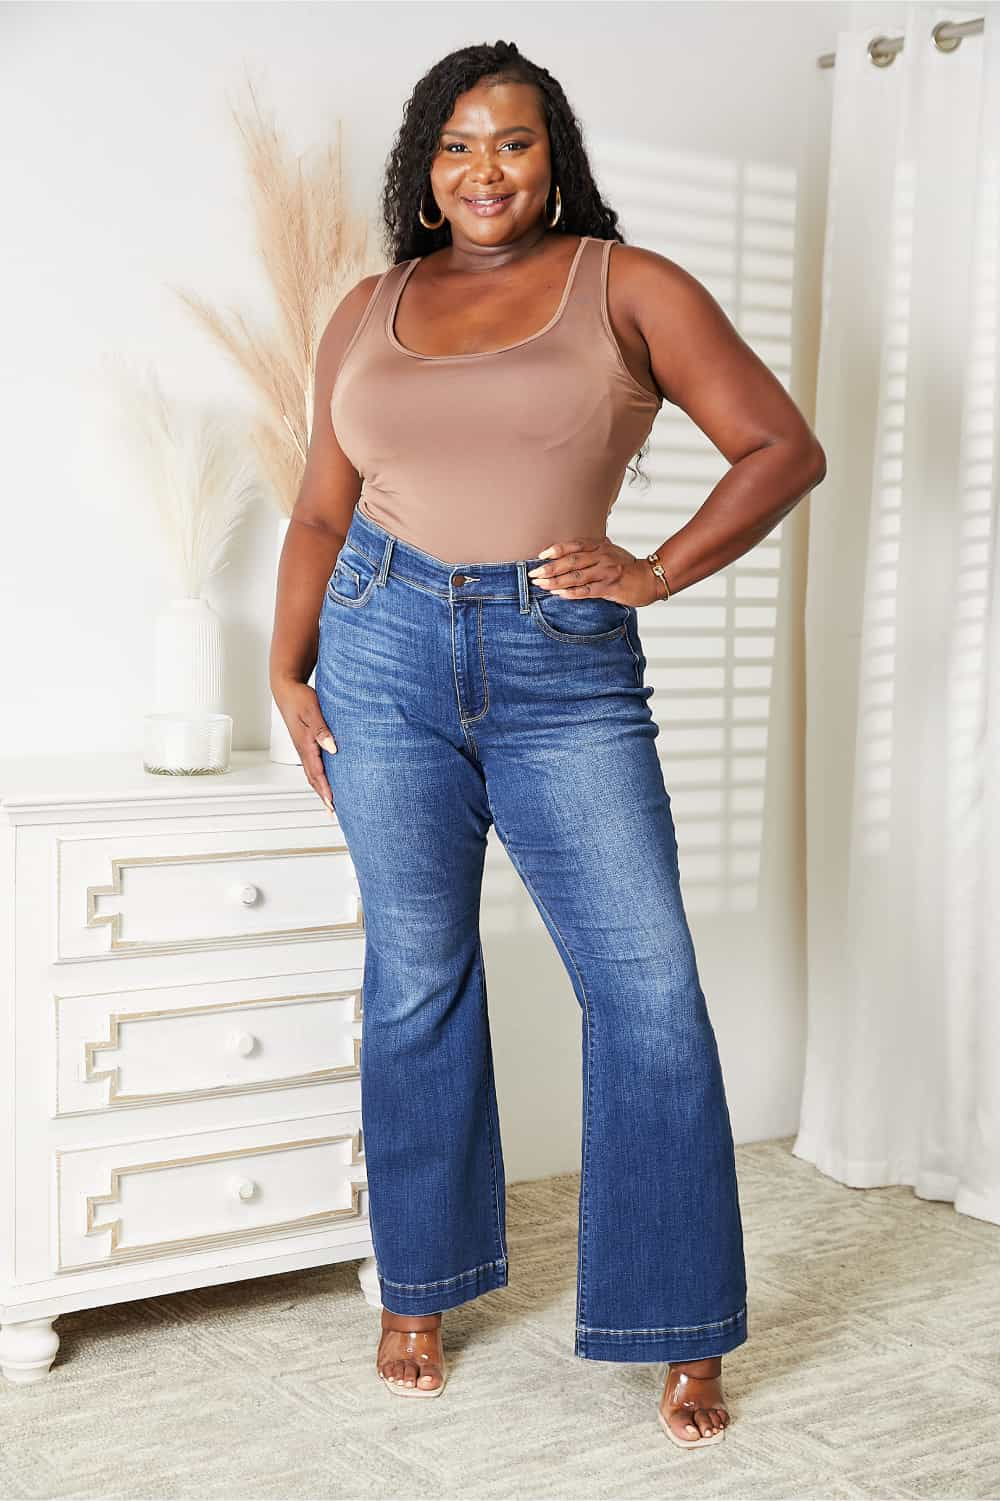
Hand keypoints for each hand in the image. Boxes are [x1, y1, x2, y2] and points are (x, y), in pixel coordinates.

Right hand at [271, 678, 337, 814]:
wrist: (286, 689)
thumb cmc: (299, 697)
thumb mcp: (312, 710)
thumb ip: (321, 729)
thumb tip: (332, 748)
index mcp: (305, 744)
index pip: (317, 772)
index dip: (325, 789)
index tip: (333, 804)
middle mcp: (303, 750)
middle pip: (313, 779)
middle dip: (323, 796)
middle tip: (332, 812)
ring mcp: (303, 748)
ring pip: (312, 774)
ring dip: (321, 790)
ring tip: (330, 804)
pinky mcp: (305, 744)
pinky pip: (312, 766)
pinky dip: (319, 778)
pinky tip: (325, 781)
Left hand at [527, 537, 664, 607]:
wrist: (649, 579)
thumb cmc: (626, 566)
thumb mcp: (610, 551)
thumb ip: (593, 548)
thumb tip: (572, 548)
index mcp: (600, 546)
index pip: (574, 545)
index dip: (557, 549)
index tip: (541, 555)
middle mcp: (602, 557)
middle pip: (571, 561)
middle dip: (550, 568)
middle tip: (534, 574)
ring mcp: (606, 572)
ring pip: (576, 577)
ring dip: (556, 582)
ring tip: (541, 585)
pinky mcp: (610, 588)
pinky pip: (587, 591)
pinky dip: (571, 593)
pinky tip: (559, 594)